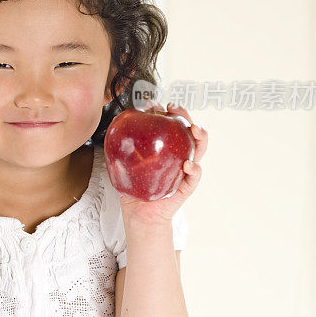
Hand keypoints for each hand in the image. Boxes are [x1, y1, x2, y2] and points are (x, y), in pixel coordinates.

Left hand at [118, 102, 208, 225]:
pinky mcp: (187, 186)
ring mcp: (185, 168)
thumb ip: (121, 147)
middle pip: (188, 130)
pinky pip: (195, 176)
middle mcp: (178, 153)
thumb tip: (114, 126)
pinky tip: (188, 164)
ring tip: (194, 129)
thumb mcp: (124, 163)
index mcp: (166, 146)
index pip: (170, 123)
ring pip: (199, 148)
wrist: (139, 212)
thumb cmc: (134, 185)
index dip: (165, 111)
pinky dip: (195, 169)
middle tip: (174, 108)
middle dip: (185, 115)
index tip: (155, 104)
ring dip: (200, 136)